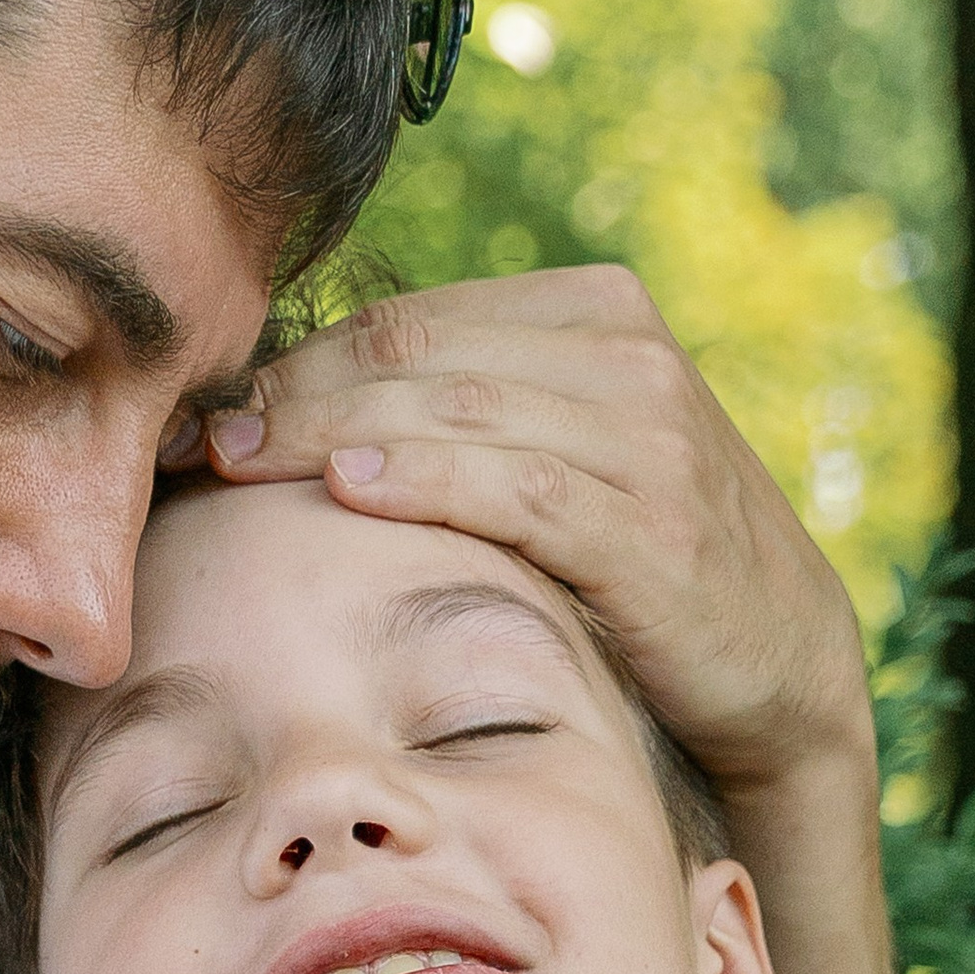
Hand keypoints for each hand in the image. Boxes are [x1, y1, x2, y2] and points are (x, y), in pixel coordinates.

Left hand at [205, 266, 868, 801]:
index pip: (407, 323)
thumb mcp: (561, 458)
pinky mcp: (654, 525)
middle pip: (413, 354)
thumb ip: (464, 419)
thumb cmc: (638, 563)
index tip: (203, 410)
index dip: (294, 364)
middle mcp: (624, 353)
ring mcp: (647, 434)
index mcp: (592, 311)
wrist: (779, 662)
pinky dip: (429, 482)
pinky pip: (519, 488)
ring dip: (327, 432)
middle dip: (290, 395)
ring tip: (236, 460)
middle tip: (195, 438)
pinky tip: (350, 492)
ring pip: (451, 410)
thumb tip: (296, 417)